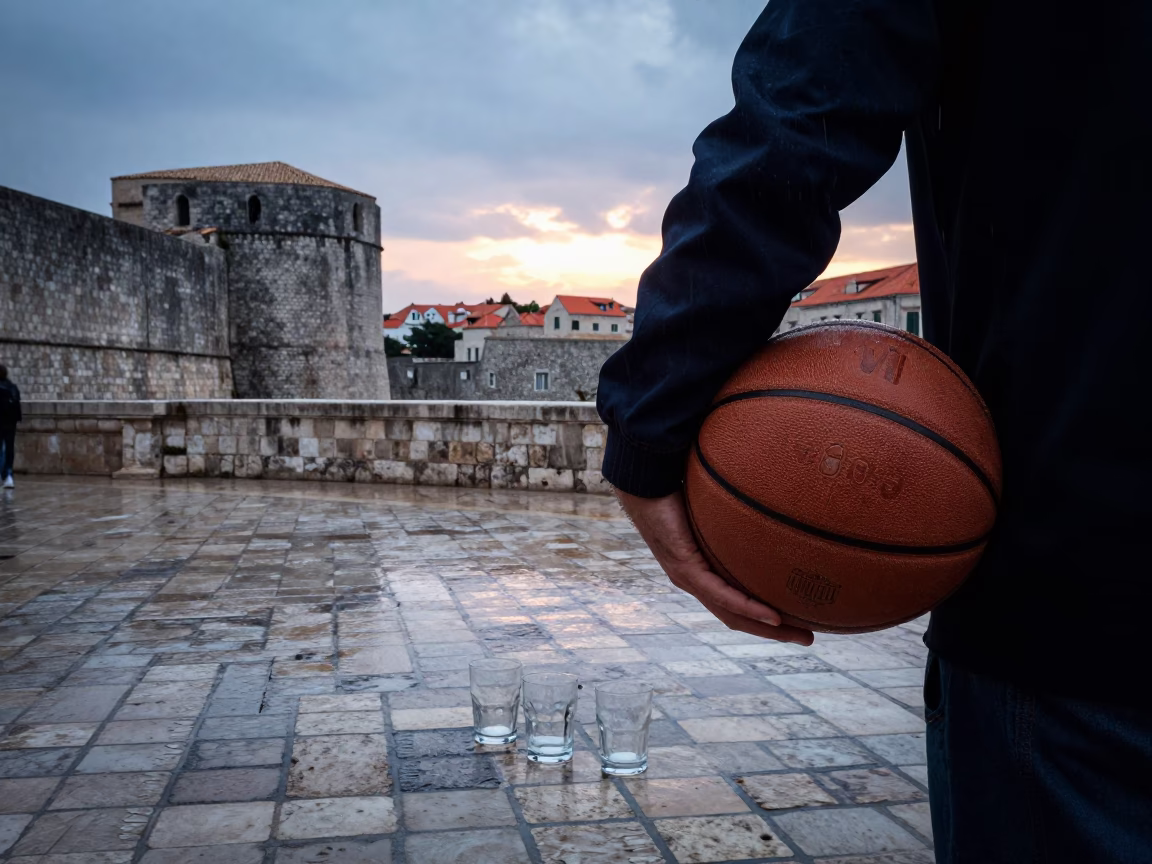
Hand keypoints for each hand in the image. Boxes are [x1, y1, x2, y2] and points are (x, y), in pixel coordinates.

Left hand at [613, 487, 813, 645]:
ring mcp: (688, 577)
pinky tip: (773, 616)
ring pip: (731, 613)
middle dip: (774, 631)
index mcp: (700, 570)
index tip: (796, 621)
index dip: (763, 617)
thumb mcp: (715, 506)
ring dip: (768, 628)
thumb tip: (768, 495)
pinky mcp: (685, 567)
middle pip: (737, 617)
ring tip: (799, 634)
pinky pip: (719, 593)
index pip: (734, 603)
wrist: (643, 480)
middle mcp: (694, 580)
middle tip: (808, 638)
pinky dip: (747, 607)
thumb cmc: (677, 487)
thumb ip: (738, 509)